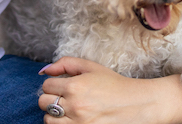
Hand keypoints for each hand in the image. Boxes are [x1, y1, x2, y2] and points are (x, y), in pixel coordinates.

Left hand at [39, 57, 181, 123]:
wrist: (138, 105)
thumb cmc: (114, 85)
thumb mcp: (91, 67)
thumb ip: (65, 63)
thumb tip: (44, 70)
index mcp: (75, 86)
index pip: (46, 85)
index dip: (53, 84)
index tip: (63, 86)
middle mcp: (75, 106)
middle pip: (43, 103)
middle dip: (51, 99)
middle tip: (65, 98)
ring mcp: (79, 123)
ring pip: (48, 121)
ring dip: (55, 115)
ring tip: (68, 111)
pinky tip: (74, 119)